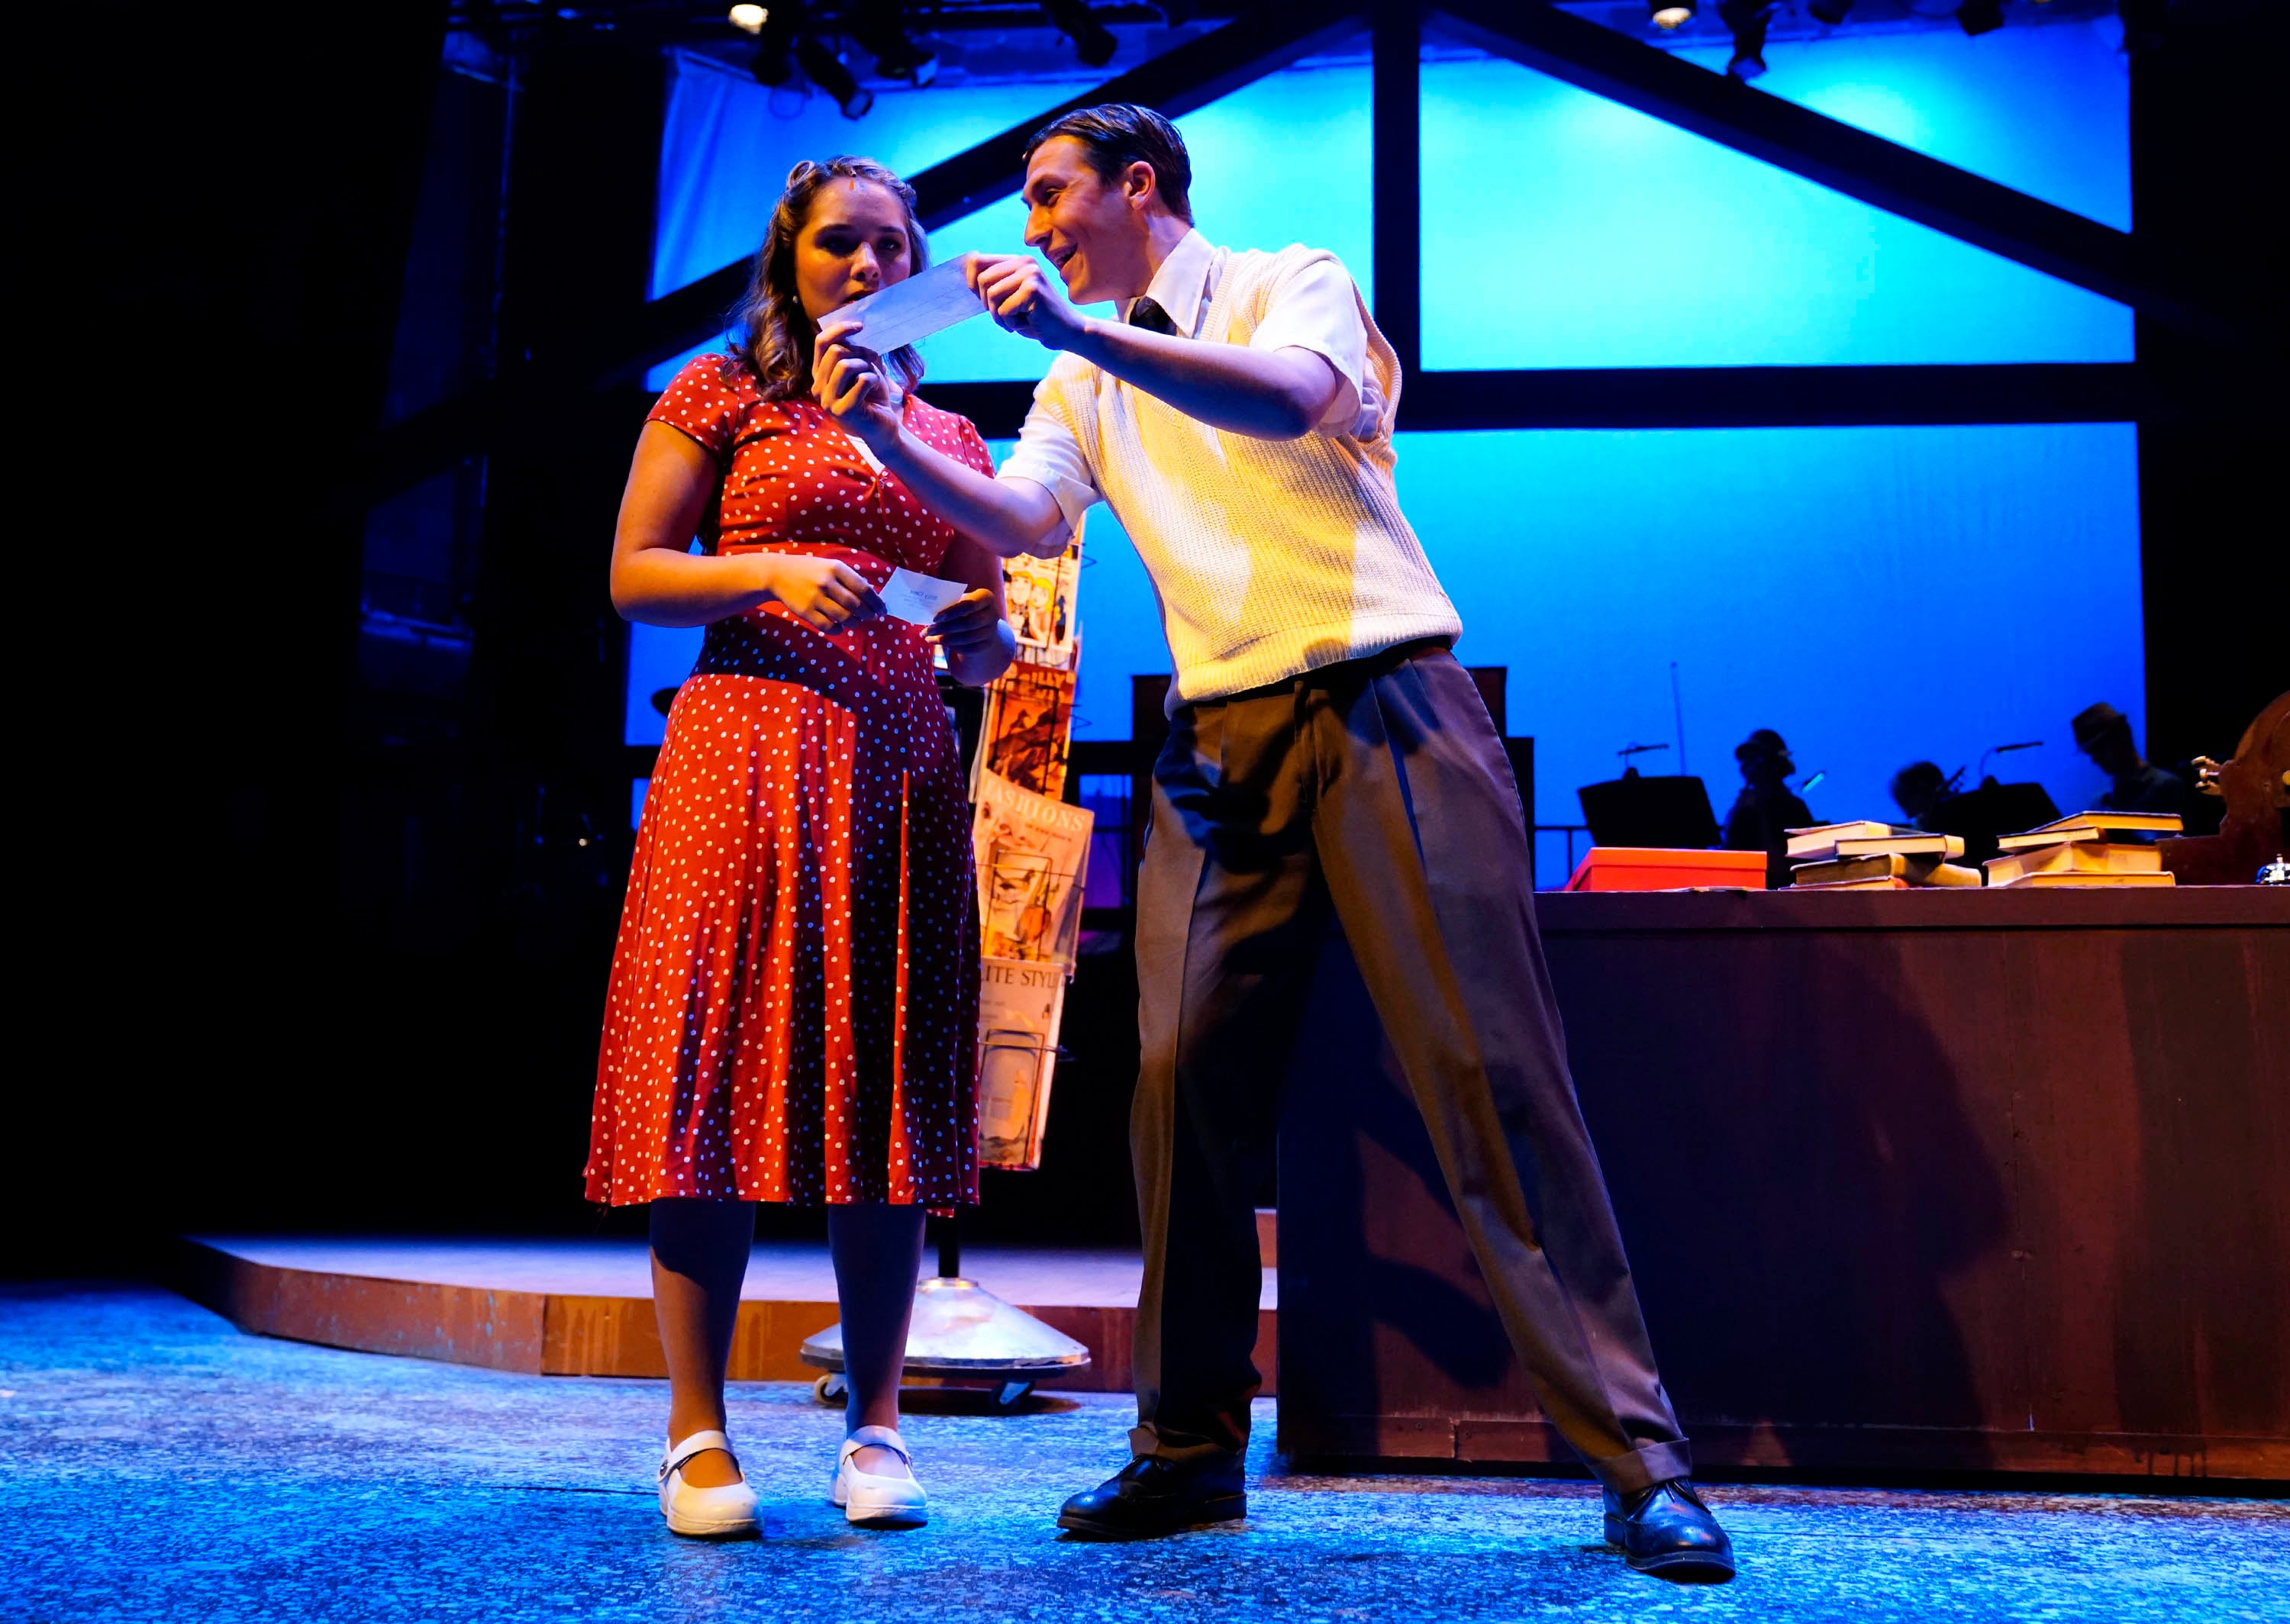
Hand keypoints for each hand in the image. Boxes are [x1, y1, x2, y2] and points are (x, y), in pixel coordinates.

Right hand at [754, 553, 880, 632]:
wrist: (778, 574)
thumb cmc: (811, 570)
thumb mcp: (830, 566)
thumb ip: (850, 578)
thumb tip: (873, 596)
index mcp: (836, 569)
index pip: (864, 589)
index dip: (876, 602)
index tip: (883, 609)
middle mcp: (826, 582)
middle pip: (856, 605)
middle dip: (868, 614)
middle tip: (871, 617)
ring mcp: (815, 598)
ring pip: (844, 617)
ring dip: (854, 622)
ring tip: (856, 621)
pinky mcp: (806, 611)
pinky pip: (828, 626)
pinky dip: (839, 629)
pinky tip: (840, 626)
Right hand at [811, 318, 903, 451]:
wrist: (883, 428)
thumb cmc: (872, 397)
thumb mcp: (862, 369)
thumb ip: (853, 352)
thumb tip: (851, 329)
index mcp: (820, 375)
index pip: (821, 342)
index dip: (839, 329)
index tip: (860, 325)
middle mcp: (818, 387)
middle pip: (835, 351)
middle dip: (860, 353)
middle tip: (874, 364)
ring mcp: (827, 401)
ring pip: (845, 365)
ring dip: (867, 367)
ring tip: (874, 379)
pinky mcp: (842, 412)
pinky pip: (861, 381)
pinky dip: (874, 380)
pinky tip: (875, 390)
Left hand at [926, 588, 1009, 658]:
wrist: (978, 618)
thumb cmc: (961, 606)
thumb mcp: (957, 599)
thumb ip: (947, 604)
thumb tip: (928, 613)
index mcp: (986, 597)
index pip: (969, 605)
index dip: (951, 612)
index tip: (934, 618)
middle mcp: (993, 613)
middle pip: (969, 623)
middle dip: (946, 628)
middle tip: (927, 630)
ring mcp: (992, 630)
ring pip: (969, 638)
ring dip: (946, 640)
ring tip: (930, 638)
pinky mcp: (988, 643)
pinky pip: (970, 649)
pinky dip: (954, 647)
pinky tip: (941, 643)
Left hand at [970, 254, 1088, 349]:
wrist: (1067, 332)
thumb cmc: (1036, 319)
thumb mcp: (1010, 299)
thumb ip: (992, 286)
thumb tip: (966, 278)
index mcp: (1018, 261)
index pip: (977, 261)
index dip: (971, 282)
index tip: (983, 301)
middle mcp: (1024, 262)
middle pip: (982, 280)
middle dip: (988, 304)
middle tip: (1006, 316)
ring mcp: (1030, 274)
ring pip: (991, 295)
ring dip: (999, 316)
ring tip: (1017, 320)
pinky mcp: (1033, 290)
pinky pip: (1004, 310)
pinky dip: (1011, 323)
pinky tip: (1028, 323)